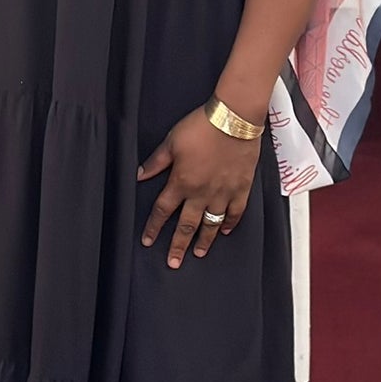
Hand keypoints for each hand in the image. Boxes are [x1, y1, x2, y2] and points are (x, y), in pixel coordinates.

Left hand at [138, 106, 260, 267]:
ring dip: (204, 240)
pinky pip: (235, 212)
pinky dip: (230, 223)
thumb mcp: (172, 141)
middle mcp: (201, 192)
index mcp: (181, 182)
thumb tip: (139, 175)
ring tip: (198, 253)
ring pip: (211, 223)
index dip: (154, 227)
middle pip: (186, 225)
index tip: (148, 241)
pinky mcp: (241, 187)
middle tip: (173, 262)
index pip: (162, 211)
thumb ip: (156, 162)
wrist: (234, 119)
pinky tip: (225, 231)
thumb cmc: (202, 126)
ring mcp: (223, 192)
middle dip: (178, 245)